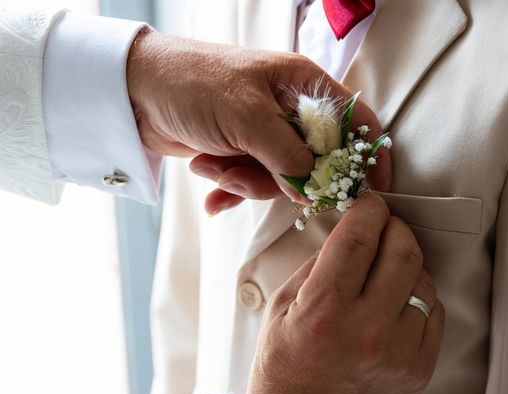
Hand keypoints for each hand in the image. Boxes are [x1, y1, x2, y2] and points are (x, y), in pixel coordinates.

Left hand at [126, 29, 390, 214]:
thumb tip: (313, 189)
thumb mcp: (245, 116)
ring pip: (281, 177)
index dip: (368, 152)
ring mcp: (265, 133)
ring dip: (245, 182)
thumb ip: (286, 155)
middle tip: (244, 173)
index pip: (353, 119)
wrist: (133, 92)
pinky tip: (213, 195)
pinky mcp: (243, 152)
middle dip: (279, 177)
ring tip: (213, 167)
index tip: (374, 186)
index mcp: (301, 85)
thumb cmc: (191, 83)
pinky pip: (253, 182)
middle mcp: (288, 109)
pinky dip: (233, 191)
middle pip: (314, 160)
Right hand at [246, 193, 444, 393]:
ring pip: (423, 279)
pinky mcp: (419, 369)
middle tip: (383, 229)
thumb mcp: (280, 308)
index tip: (367, 205)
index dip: (367, 209)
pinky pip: (434, 312)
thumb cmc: (283, 369)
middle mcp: (367, 329)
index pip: (359, 236)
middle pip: (402, 250)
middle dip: (394, 227)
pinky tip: (397, 304)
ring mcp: (399, 352)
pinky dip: (418, 298)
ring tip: (385, 274)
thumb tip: (349, 232)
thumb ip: (316, 264)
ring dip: (405, 265)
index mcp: (324, 310)